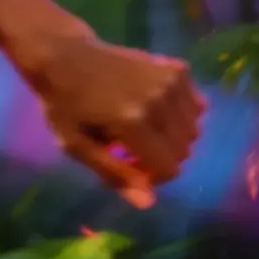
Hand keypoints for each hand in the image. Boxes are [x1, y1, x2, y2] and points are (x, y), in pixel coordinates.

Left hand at [25, 32, 206, 208]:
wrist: (64, 55)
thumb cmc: (63, 104)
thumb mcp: (77, 146)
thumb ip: (114, 174)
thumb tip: (149, 203)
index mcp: (132, 121)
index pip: (169, 168)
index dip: (153, 176)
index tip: (131, 167)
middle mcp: (158, 100)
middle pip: (183, 150)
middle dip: (162, 157)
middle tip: (132, 149)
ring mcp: (170, 81)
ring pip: (193, 129)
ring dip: (172, 137)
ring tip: (142, 129)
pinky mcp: (176, 68)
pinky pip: (195, 105)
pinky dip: (180, 114)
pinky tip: (154, 109)